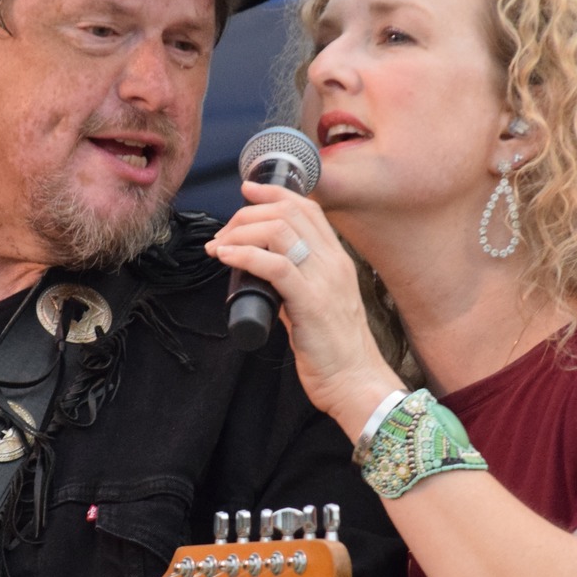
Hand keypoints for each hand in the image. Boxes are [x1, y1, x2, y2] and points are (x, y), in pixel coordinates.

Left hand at [205, 181, 401, 429]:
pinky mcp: (312, 303)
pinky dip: (245, 255)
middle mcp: (334, 264)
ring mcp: (324, 281)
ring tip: (220, 247)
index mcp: (337, 261)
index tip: (246, 193)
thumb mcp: (316, 307)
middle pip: (289, 213)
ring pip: (280, 231)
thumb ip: (294, 287)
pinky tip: (226, 257)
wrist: (356, 383)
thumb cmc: (335, 352)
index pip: (308, 209)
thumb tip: (264, 277)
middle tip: (223, 235)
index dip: (274, 194)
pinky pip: (276, 266)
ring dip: (241, 233)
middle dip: (247, 215)